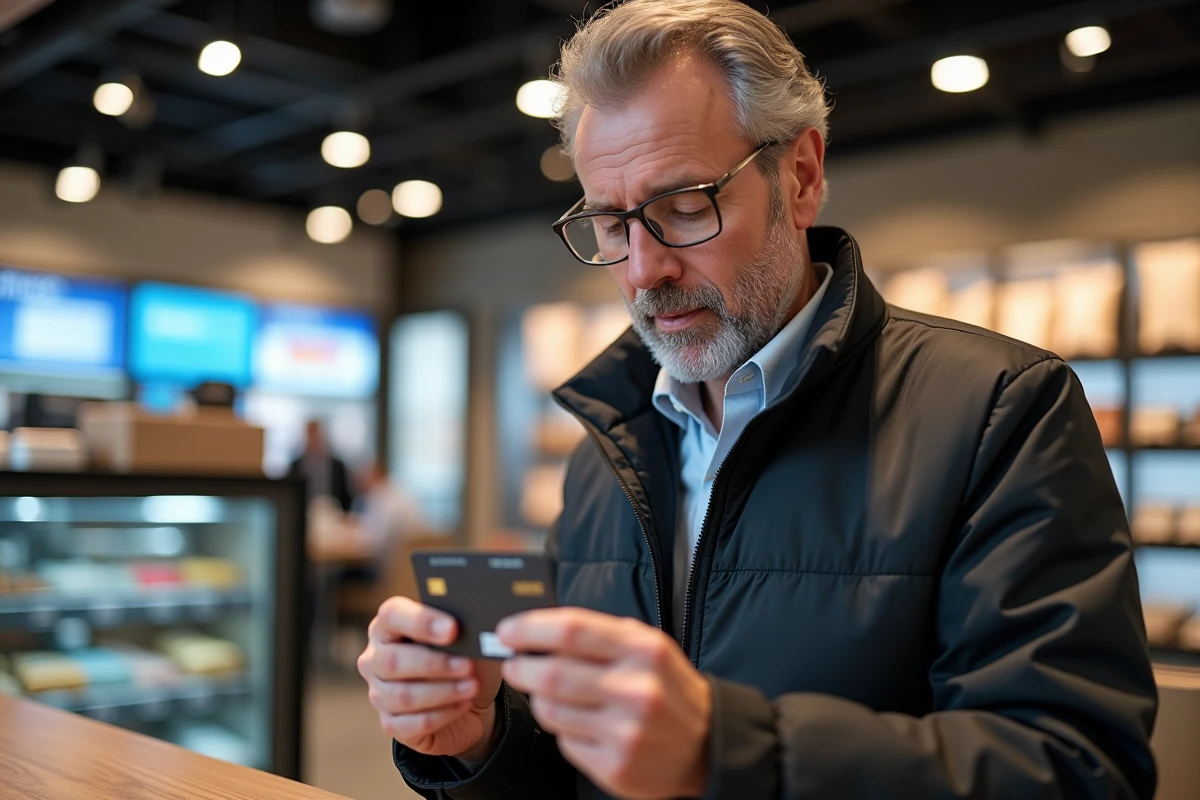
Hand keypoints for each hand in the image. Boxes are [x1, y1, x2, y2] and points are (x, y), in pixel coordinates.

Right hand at [358, 596, 503, 758]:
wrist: (473, 702)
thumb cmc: (466, 660)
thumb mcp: (470, 640)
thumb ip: (465, 629)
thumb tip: (475, 629)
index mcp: (389, 626)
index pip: (391, 615)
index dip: (420, 621)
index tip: (452, 629)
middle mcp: (376, 658)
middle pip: (393, 660)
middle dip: (435, 663)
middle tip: (467, 664)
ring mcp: (379, 693)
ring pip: (403, 695)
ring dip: (443, 691)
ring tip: (472, 686)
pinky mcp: (391, 724)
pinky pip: (412, 723)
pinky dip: (442, 714)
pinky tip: (463, 705)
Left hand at [498, 608, 710, 798]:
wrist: (707, 745)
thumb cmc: (668, 688)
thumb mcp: (649, 646)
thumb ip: (601, 634)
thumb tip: (539, 626)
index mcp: (644, 651)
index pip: (573, 630)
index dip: (531, 628)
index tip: (507, 631)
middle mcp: (636, 690)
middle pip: (553, 673)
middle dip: (521, 667)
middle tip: (514, 665)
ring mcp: (626, 732)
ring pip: (551, 710)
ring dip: (538, 699)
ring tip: (547, 694)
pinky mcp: (616, 766)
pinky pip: (565, 742)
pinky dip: (562, 730)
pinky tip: (579, 723)